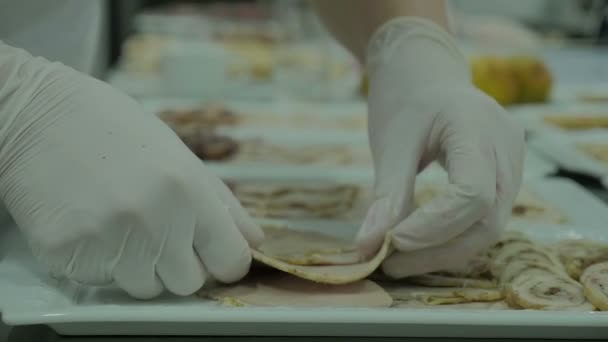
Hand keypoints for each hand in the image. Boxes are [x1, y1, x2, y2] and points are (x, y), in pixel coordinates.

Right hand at [0, 43, 262, 298]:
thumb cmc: (116, 130)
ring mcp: (109, 241)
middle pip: (189, 283)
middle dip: (180, 264)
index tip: (213, 254)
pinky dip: (100, 261)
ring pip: (146, 288)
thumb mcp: (180, 156)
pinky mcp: (68, 255)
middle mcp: (154, 221)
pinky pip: (102, 281)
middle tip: (158, 230)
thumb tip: (255, 241)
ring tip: (120, 222)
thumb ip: (224, 204)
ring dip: (139, 265)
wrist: (38, 116)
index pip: (231, 262)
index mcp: (189, 191)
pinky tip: (90, 223)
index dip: (224, 261)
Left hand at [355, 18, 524, 277]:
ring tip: (398, 259)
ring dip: (444, 251)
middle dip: (438, 250)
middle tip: (390, 263)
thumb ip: (385, 199)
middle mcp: (507, 148)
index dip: (433, 227)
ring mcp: (513, 163)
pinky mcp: (505, 176)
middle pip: (487, 220)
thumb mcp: (391, 145)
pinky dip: (452, 237)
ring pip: (490, 227)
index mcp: (478, 127)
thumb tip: (366, 249)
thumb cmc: (406, 101)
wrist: (426, 73)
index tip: (389, 243)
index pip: (472, 194)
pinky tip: (419, 244)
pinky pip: (485, 218)